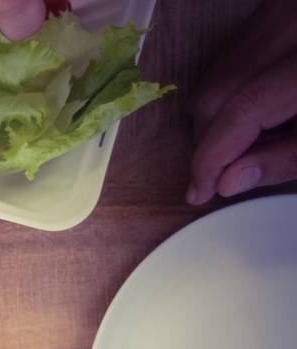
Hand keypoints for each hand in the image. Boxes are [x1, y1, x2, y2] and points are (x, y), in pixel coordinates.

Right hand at [188, 0, 296, 203]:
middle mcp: (291, 27)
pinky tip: (260, 114)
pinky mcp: (275, 10)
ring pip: (218, 74)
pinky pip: (234, 56)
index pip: (240, 111)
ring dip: (218, 119)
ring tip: (246, 145)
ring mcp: (280, 12)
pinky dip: (234, 91)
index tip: (201, 190)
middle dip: (210, 141)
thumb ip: (287, 159)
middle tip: (219, 176)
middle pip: (217, 93)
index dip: (212, 157)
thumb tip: (229, 181)